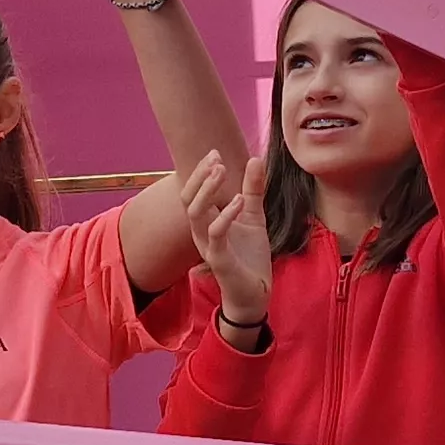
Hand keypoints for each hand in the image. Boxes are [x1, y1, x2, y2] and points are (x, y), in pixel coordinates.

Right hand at [176, 152, 271, 327]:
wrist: (256, 291)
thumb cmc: (249, 256)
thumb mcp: (254, 215)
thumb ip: (253, 189)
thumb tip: (255, 158)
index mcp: (206, 221)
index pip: (193, 191)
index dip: (201, 171)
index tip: (215, 152)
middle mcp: (201, 232)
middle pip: (188, 199)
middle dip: (200, 176)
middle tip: (216, 159)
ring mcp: (207, 245)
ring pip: (195, 214)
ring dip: (206, 190)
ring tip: (222, 171)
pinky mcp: (219, 259)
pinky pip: (216, 234)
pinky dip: (225, 215)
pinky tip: (239, 201)